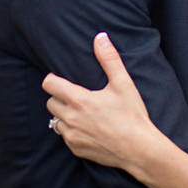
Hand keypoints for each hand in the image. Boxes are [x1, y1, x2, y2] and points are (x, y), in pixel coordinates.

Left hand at [42, 32, 155, 171]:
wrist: (138, 148)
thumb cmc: (131, 115)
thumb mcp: (123, 83)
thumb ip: (109, 59)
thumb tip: (100, 38)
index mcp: (79, 100)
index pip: (49, 85)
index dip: (53, 79)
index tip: (61, 78)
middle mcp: (70, 119)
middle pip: (50, 102)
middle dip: (59, 97)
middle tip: (76, 95)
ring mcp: (72, 136)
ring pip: (55, 121)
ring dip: (64, 114)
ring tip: (82, 111)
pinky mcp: (76, 149)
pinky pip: (65, 136)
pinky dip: (71, 130)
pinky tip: (88, 127)